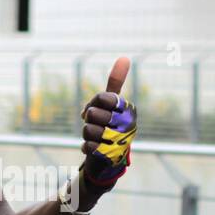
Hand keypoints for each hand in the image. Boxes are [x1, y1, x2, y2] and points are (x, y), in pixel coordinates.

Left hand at [81, 57, 136, 186]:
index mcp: (128, 109)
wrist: (110, 156)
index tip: (97, 109)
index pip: (102, 97)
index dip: (94, 103)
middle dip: (90, 120)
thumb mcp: (112, 103)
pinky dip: (86, 147)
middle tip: (97, 125)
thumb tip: (124, 57)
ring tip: (96, 138)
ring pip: (87, 130)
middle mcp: (128, 125)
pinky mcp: (109, 156)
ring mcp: (119, 141)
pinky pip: (86, 145)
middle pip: (93, 114)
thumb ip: (116, 81)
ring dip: (87, 134)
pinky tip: (95, 149)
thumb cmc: (110, 124)